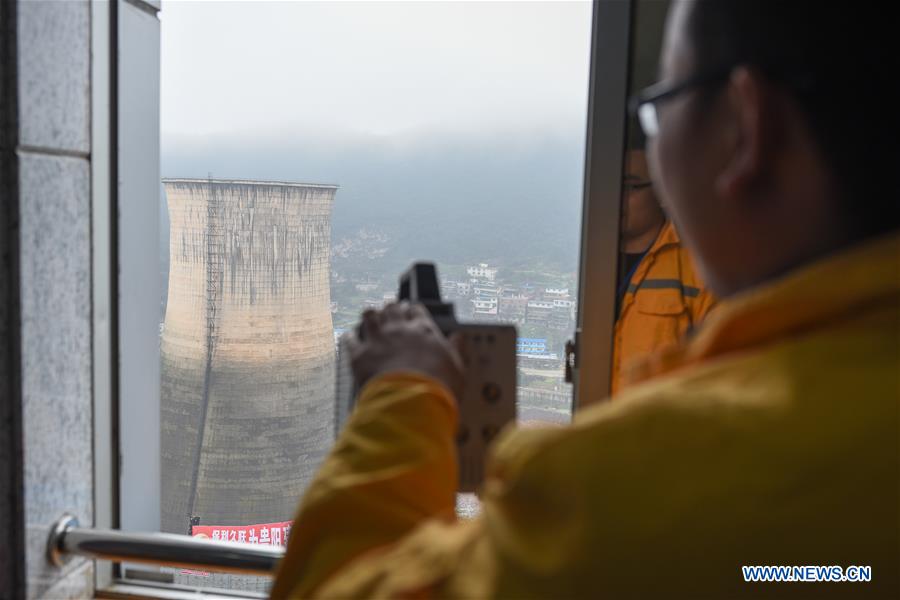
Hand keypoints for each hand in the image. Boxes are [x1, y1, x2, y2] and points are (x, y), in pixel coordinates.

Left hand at [347, 302, 464, 398]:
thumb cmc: (439, 387)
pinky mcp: (359, 355)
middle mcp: (399, 329)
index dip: (412, 310)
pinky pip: (350, 338)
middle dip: (391, 308)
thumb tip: (459, 337)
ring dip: (371, 316)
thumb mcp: (457, 368)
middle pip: (392, 308)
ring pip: (369, 315)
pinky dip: (350, 336)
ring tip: (371, 319)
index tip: (411, 311)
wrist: (411, 401)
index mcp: (424, 330)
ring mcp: (377, 340)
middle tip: (390, 311)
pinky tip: (351, 337)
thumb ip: (456, 350)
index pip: (416, 310)